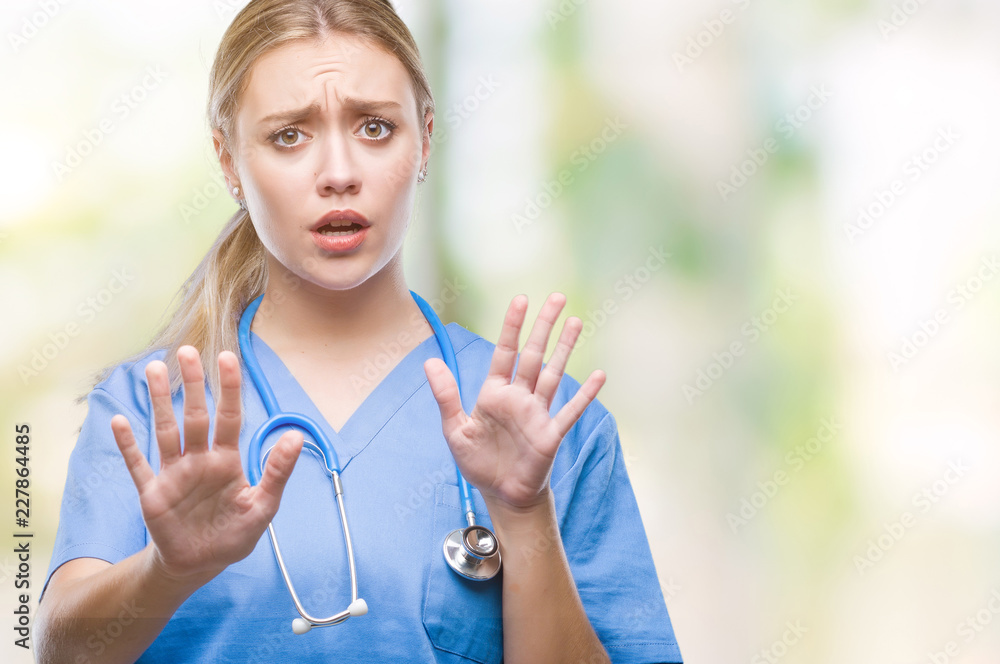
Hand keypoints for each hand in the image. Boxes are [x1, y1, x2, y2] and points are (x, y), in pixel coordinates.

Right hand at [110, 346, 302, 584]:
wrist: (200, 565)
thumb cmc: (234, 533)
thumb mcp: (263, 506)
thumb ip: (278, 472)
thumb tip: (297, 436)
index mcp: (228, 460)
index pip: (230, 417)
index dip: (229, 388)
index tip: (228, 357)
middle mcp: (200, 459)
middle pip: (196, 415)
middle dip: (193, 384)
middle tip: (187, 351)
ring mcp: (174, 473)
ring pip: (166, 430)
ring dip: (160, 402)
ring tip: (154, 370)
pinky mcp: (153, 493)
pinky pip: (138, 465)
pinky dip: (128, 445)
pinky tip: (120, 421)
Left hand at [423, 293, 605, 511]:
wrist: (502, 495)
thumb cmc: (479, 462)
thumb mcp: (455, 429)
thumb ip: (446, 396)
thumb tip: (429, 362)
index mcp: (495, 393)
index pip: (505, 352)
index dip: (512, 326)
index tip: (521, 300)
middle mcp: (519, 398)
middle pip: (533, 354)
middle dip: (544, 326)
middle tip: (557, 297)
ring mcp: (538, 414)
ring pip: (553, 374)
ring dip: (565, 349)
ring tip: (577, 322)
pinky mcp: (551, 434)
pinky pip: (570, 411)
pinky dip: (585, 395)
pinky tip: (600, 376)